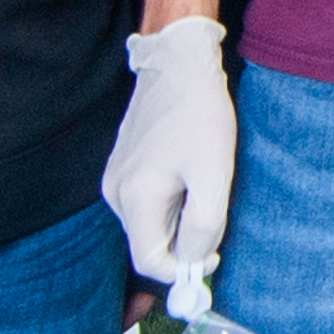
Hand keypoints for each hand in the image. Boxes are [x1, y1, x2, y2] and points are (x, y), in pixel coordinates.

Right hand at [101, 19, 238, 317]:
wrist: (178, 64)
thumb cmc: (198, 114)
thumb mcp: (213, 175)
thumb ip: (204, 226)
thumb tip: (195, 261)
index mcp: (135, 198)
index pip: (151, 262)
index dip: (185, 269)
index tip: (215, 255)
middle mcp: (116, 193)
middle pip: (150, 244)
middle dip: (185, 242)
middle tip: (216, 214)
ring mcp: (116, 179)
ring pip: (150, 224)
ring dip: (180, 220)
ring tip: (203, 185)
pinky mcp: (123, 168)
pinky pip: (148, 203)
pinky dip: (172, 202)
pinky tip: (190, 174)